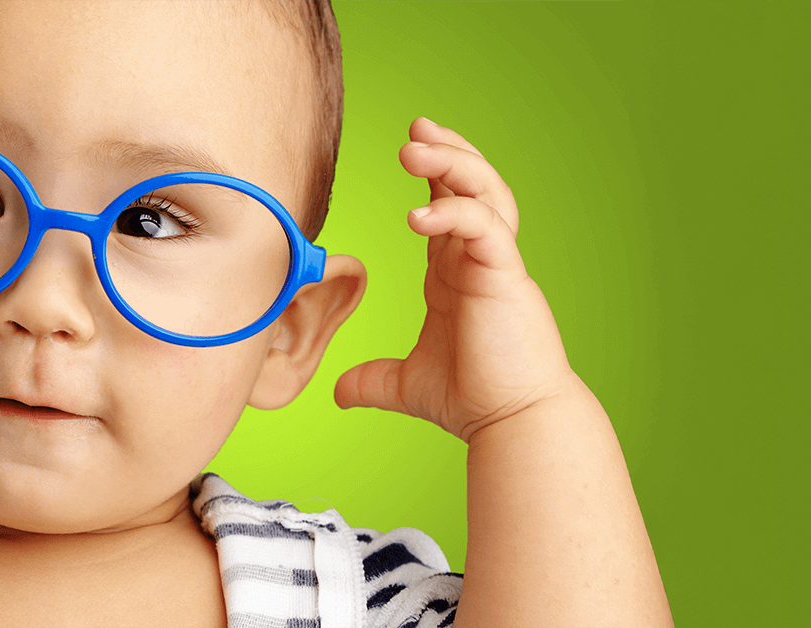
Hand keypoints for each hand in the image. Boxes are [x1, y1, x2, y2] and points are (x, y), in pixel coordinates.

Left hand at [334, 117, 577, 442]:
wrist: (511, 423)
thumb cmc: (473, 400)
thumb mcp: (406, 385)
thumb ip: (373, 380)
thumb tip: (339, 392)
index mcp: (458, 272)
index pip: (449, 205)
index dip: (433, 172)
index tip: (411, 144)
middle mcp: (479, 260)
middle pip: (472, 185)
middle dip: (446, 150)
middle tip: (416, 127)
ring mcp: (496, 265)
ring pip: (485, 192)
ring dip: (452, 163)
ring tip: (414, 146)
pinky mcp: (505, 277)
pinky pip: (485, 226)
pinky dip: (454, 212)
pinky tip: (418, 213)